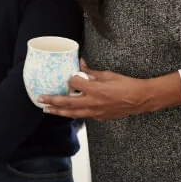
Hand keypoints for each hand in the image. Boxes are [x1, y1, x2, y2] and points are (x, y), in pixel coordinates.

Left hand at [38, 60, 155, 121]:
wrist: (141, 99)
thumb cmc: (127, 84)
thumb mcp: (108, 75)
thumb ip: (91, 72)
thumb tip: (81, 64)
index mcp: (95, 89)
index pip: (74, 84)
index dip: (69, 79)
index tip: (68, 76)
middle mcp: (93, 102)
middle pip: (67, 103)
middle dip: (52, 101)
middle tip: (40, 99)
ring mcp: (96, 112)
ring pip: (73, 113)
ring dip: (58, 111)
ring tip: (47, 110)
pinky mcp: (100, 117)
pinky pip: (84, 115)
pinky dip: (74, 113)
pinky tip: (68, 111)